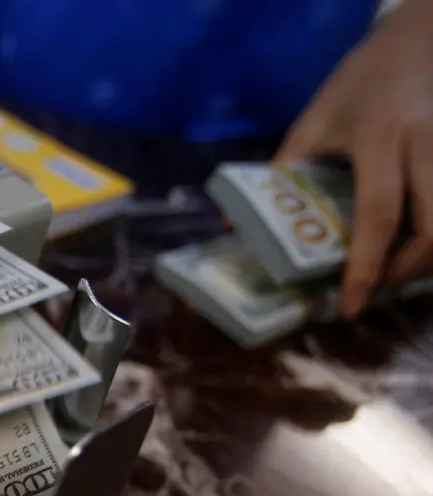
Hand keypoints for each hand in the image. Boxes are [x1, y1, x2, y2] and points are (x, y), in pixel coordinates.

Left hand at [275, 0, 432, 316]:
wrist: (418, 38)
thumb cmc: (359, 82)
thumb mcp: (313, 120)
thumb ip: (280, 173)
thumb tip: (234, 226)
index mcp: (380, 138)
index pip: (378, 214)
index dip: (364, 265)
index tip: (349, 305)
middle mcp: (424, 146)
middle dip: (405, 271)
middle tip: (372, 289)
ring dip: (426, 259)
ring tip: (391, 272)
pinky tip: (412, 247)